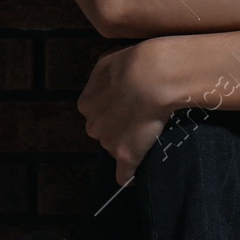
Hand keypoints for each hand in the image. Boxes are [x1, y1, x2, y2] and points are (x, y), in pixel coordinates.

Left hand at [78, 42, 176, 184]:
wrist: (152, 76)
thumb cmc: (133, 63)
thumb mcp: (107, 62)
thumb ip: (103, 78)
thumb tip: (108, 81)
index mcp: (86, 104)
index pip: (97, 115)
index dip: (114, 111)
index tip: (128, 107)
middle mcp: (93, 126)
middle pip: (105, 133)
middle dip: (119, 129)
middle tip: (141, 119)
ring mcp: (109, 143)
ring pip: (117, 149)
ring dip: (129, 144)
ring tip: (150, 133)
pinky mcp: (126, 156)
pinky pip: (124, 176)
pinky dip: (130, 177)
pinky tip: (136, 178)